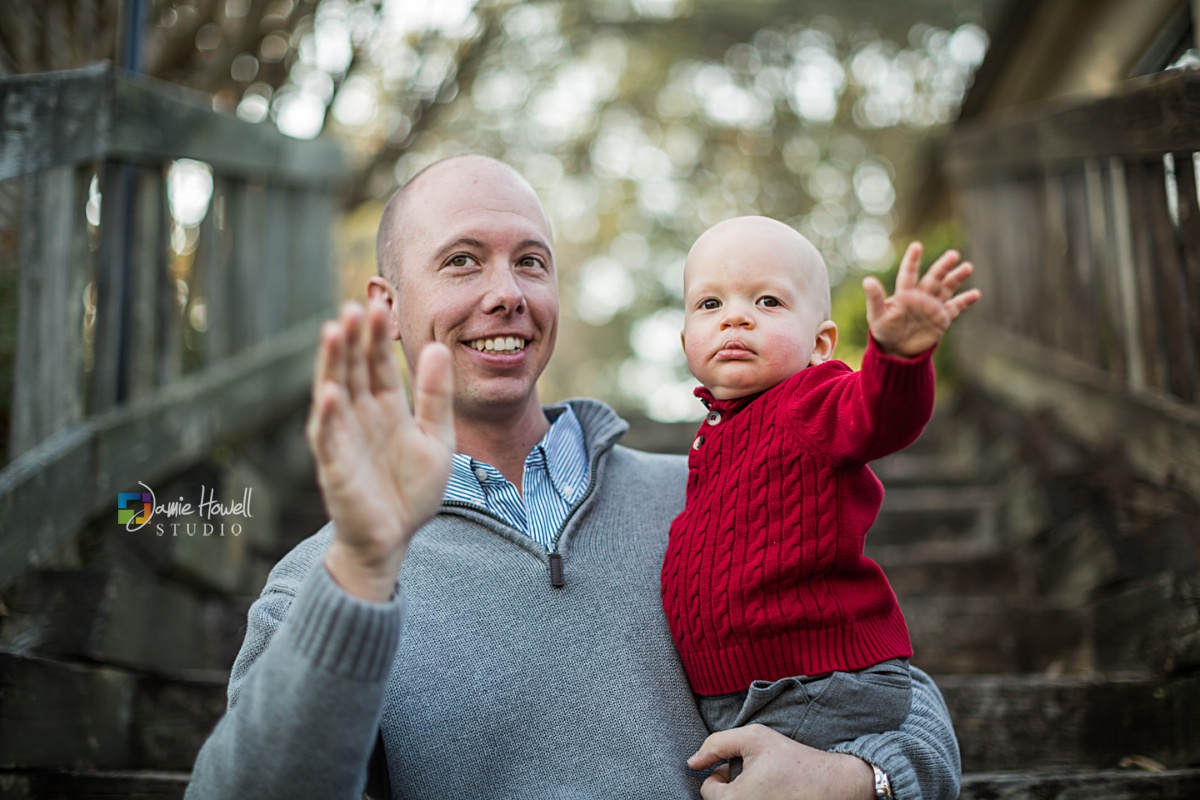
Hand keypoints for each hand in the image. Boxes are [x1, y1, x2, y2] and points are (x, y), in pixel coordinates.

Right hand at [306, 301, 454, 601]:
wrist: (395, 538)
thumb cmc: (411, 489)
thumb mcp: (435, 436)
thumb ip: (435, 394)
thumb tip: (437, 346)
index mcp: (385, 408)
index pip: (377, 364)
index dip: (377, 337)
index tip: (381, 305)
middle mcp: (359, 416)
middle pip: (353, 369)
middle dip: (353, 339)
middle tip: (356, 305)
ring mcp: (343, 439)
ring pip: (334, 392)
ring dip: (332, 363)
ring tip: (334, 331)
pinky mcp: (335, 466)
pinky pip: (328, 437)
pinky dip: (329, 415)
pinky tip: (331, 392)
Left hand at [689, 725, 873, 799]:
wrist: (832, 784)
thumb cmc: (792, 759)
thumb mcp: (753, 738)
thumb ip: (716, 744)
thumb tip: (692, 762)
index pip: (707, 791)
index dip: (720, 773)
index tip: (741, 765)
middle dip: (732, 787)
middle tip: (755, 774)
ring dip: (744, 794)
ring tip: (765, 785)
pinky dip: (757, 799)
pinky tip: (774, 793)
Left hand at [864, 241, 980, 357]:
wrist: (897, 350)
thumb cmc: (883, 331)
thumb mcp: (877, 316)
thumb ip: (875, 298)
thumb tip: (867, 280)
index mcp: (904, 293)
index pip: (909, 273)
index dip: (912, 260)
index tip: (916, 246)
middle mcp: (921, 296)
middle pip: (933, 277)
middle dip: (943, 266)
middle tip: (953, 254)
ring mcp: (933, 306)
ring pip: (947, 287)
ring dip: (957, 277)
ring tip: (967, 267)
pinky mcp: (942, 318)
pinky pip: (956, 307)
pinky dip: (965, 300)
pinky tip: (975, 293)